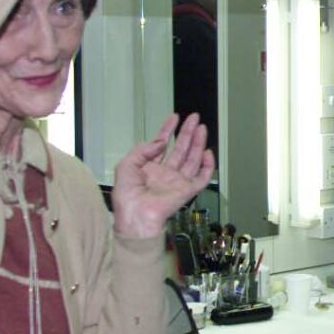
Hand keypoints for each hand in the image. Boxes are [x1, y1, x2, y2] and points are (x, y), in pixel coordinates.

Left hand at [111, 114, 214, 238]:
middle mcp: (165, 173)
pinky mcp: (187, 191)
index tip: (174, 118)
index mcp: (150, 168)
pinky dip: (207, 166)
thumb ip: (142, 150)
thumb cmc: (127, 197)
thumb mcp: (126, 166)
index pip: (161, 145)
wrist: (136, 216)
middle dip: (187, 133)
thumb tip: (160, 141)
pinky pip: (202, 177)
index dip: (168, 130)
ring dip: (197, 143)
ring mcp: (177, 181)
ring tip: (201, 128)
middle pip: (180, 149)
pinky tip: (207, 152)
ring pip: (192, 159)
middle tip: (193, 118)